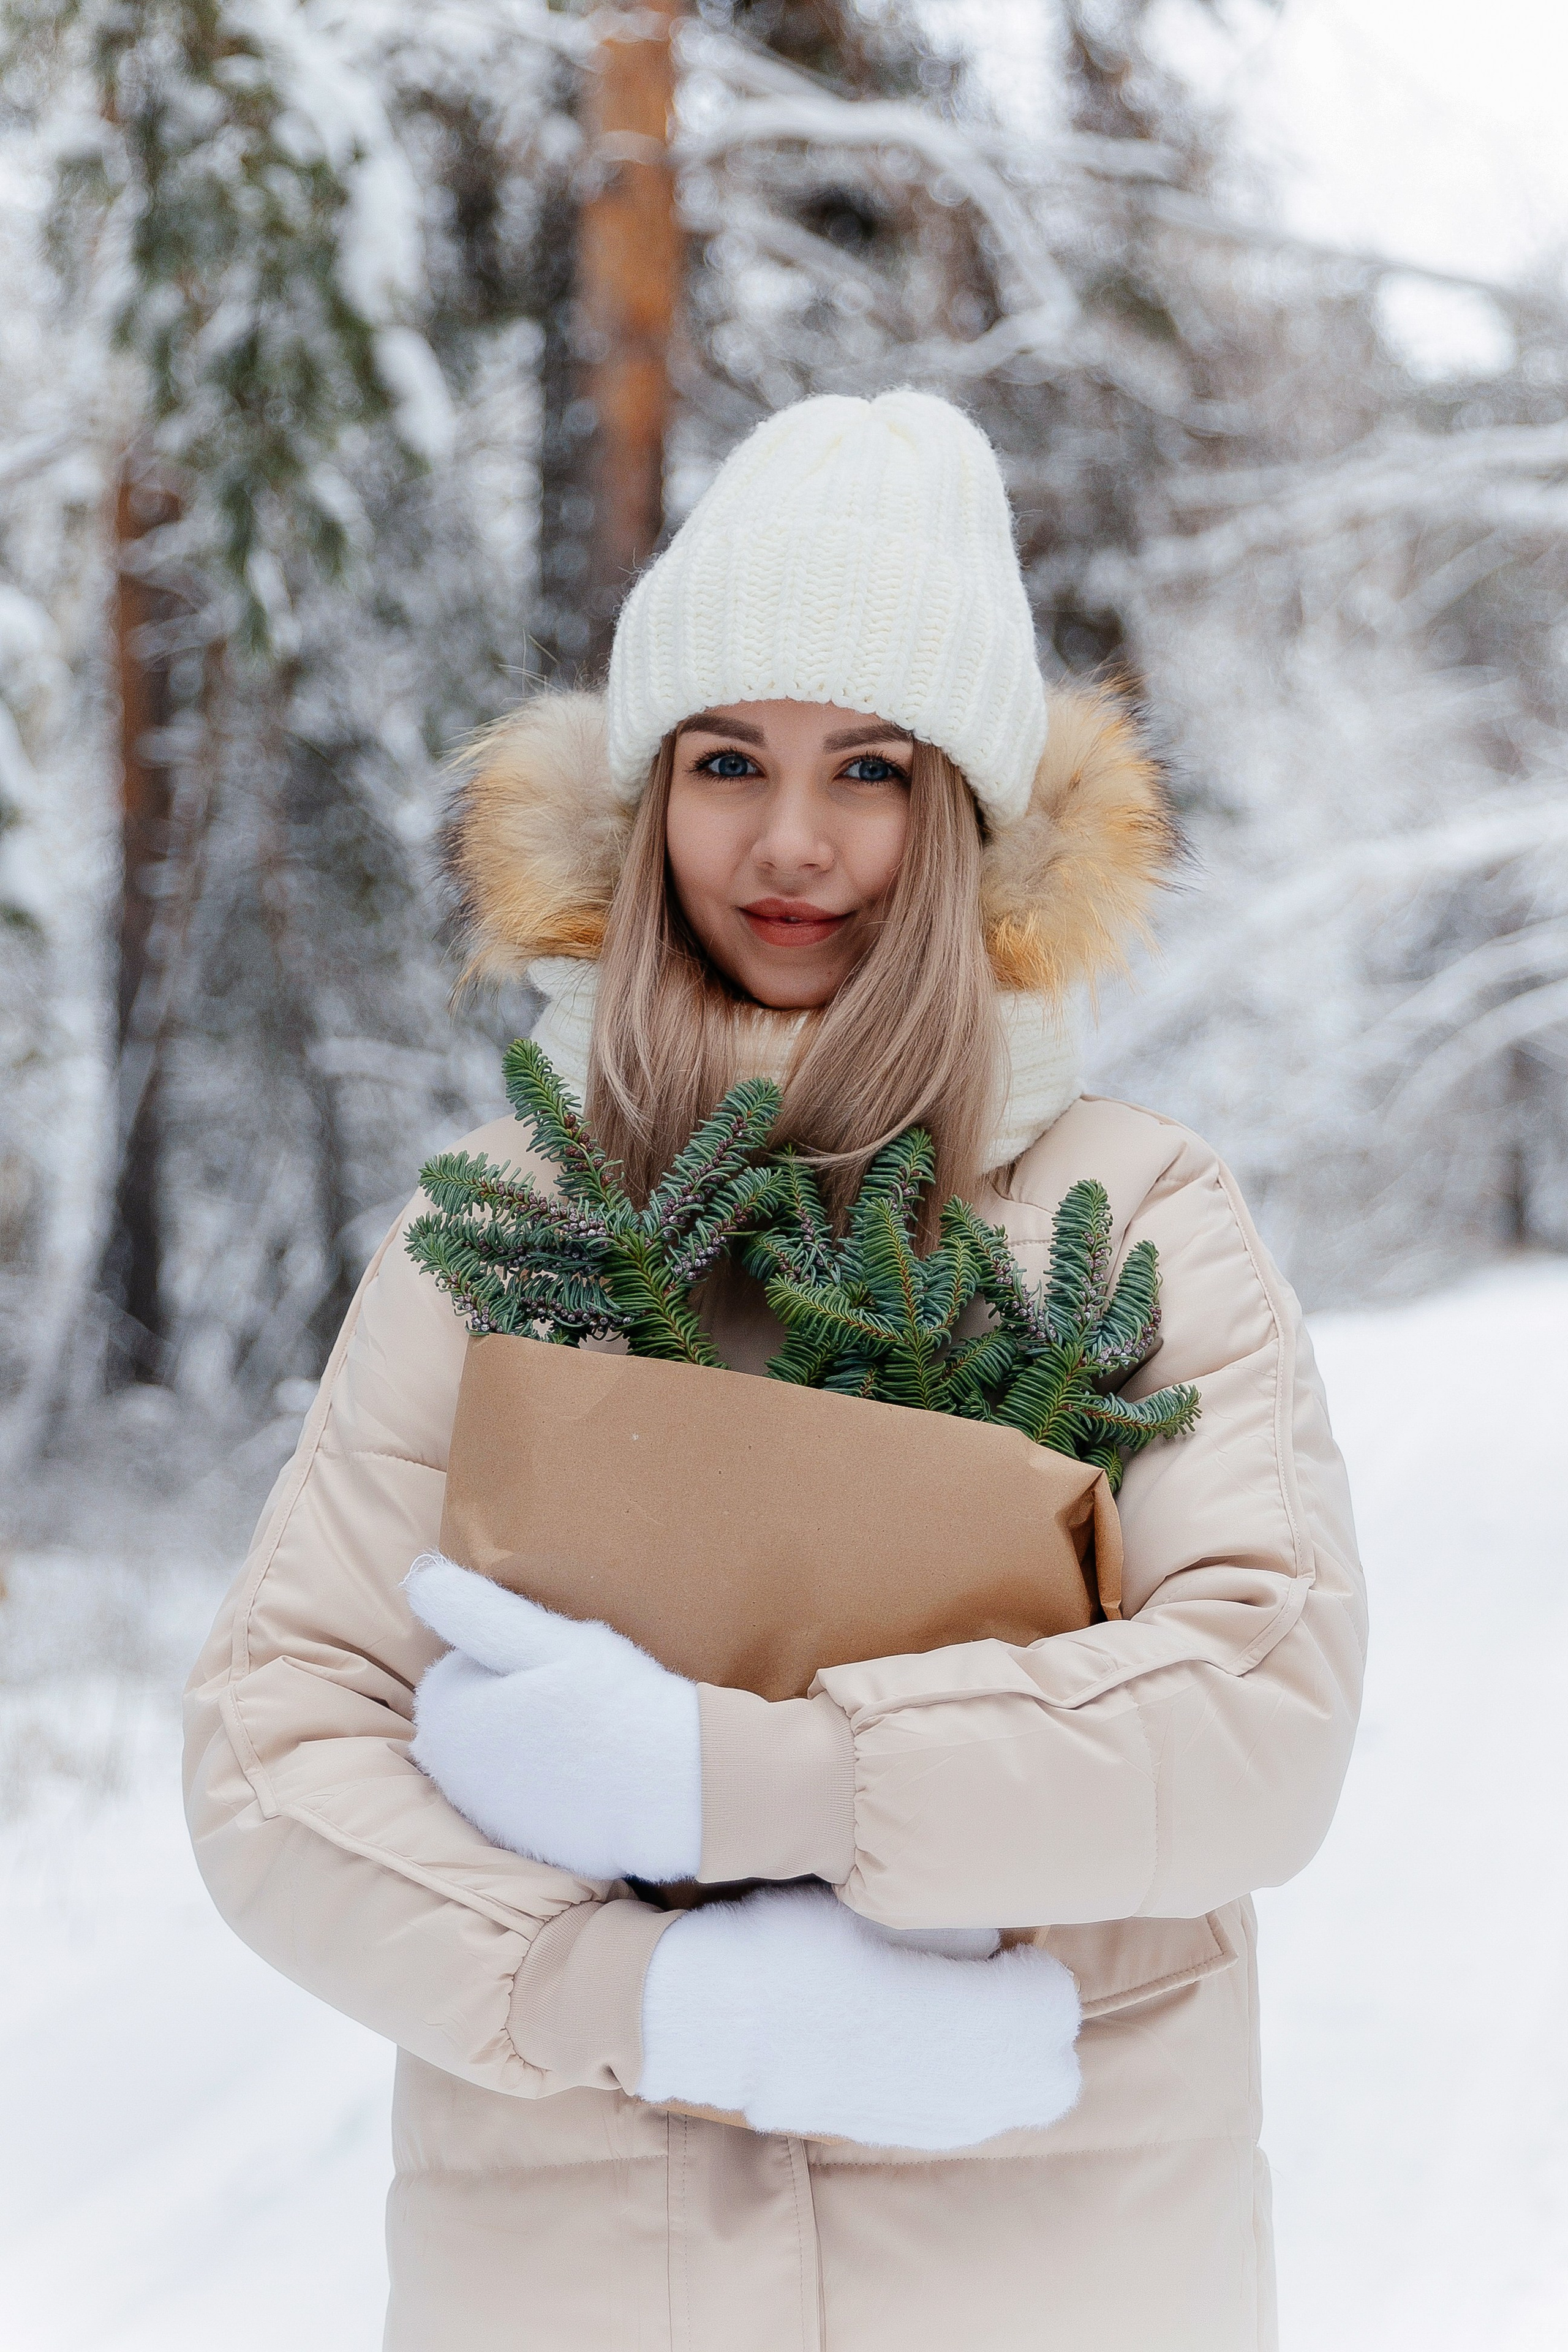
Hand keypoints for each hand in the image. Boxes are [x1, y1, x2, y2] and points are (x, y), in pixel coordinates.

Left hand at [405, 1554, 701, 1880]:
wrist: (668, 1789)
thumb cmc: (609, 1700)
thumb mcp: (543, 1638)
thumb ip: (475, 1610)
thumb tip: (421, 1582)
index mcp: (445, 1714)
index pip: (457, 1665)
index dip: (506, 1654)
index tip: (553, 1663)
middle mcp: (448, 1771)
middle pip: (471, 1711)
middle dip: (509, 1697)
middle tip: (572, 1694)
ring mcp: (482, 1813)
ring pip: (494, 1752)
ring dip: (524, 1738)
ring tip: (582, 1731)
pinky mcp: (518, 1842)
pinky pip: (519, 1794)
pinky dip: (542, 1780)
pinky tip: (586, 1770)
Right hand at [639, 1884, 1080, 2150]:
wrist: (707, 2008)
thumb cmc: (789, 1937)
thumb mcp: (873, 1903)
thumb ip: (949, 1921)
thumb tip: (994, 1940)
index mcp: (953, 2022)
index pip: (1051, 2012)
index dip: (1039, 1973)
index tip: (1010, 1946)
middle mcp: (946, 2089)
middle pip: (1050, 2079)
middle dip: (1040, 2027)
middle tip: (1003, 1979)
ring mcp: (912, 2121)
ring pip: (1007, 2109)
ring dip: (1010, 2061)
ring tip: (970, 2007)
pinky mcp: (878, 2132)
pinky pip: (961, 2123)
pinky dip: (968, 2087)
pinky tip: (933, 2044)